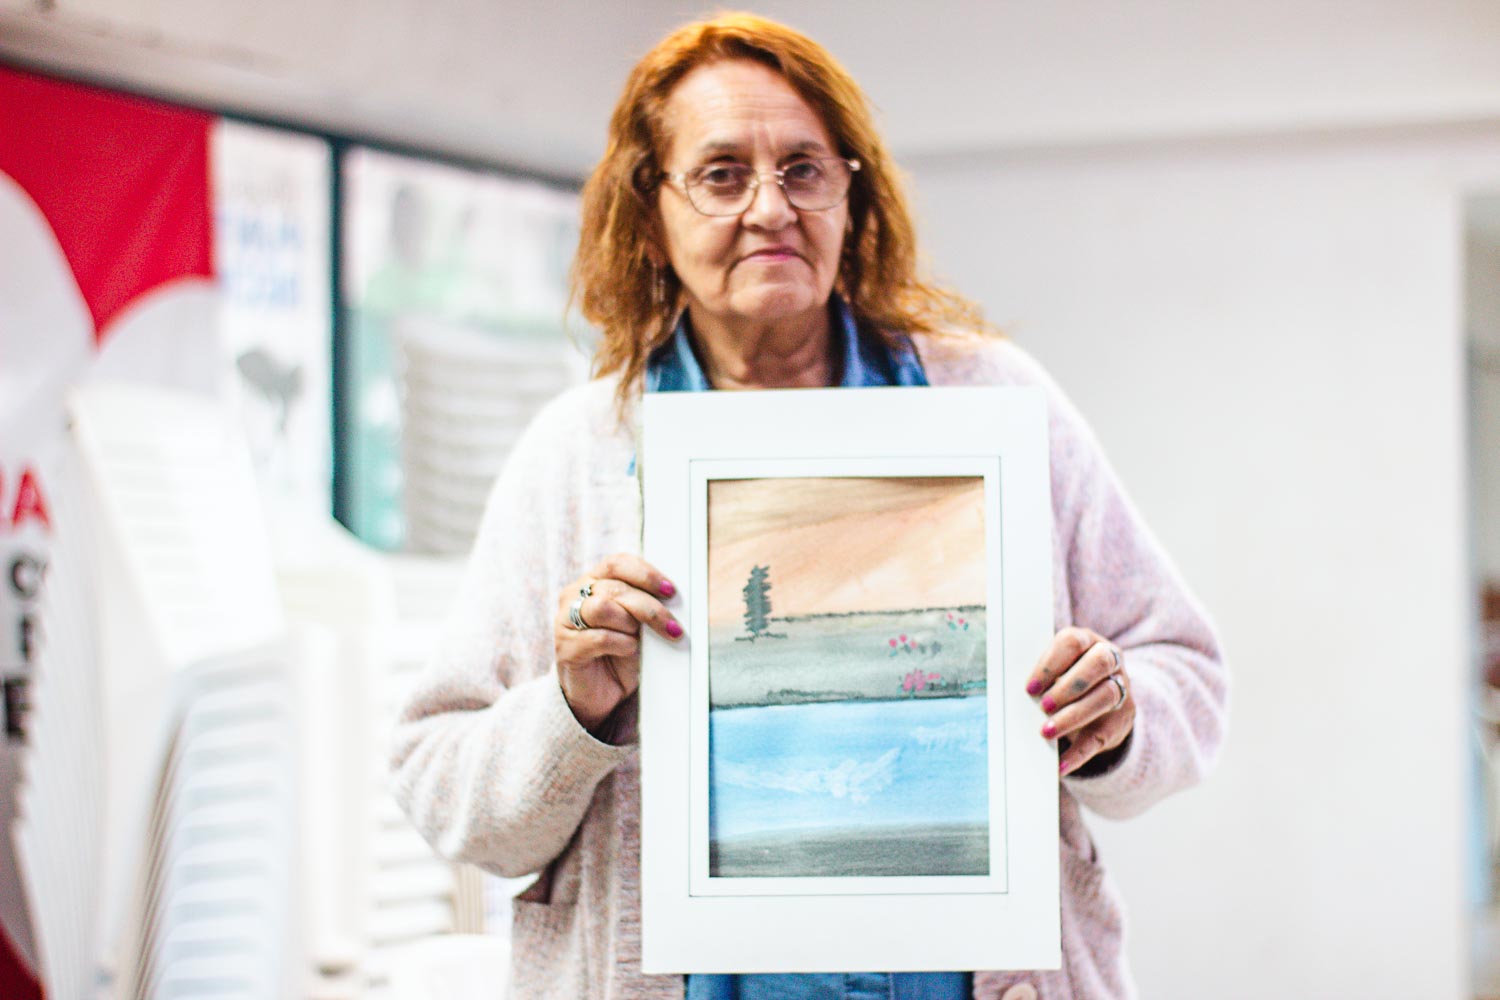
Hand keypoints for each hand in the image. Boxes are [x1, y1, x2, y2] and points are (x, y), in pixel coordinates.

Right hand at [554, 554, 681, 730]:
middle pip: (616, 588)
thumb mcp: (636, 625)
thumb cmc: (619, 654)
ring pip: (604, 608)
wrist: (597, 694)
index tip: (670, 590)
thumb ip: (644, 607)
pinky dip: (622, 644)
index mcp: (593, 582)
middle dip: (650, 608)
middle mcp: (574, 596)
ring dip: (632, 624)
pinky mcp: (565, 647)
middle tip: (673, 627)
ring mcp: (565, 621)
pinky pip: (599, 637)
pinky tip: (629, 651)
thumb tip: (672, 600)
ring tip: (641, 641)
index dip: (645, 574)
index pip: (617, 563)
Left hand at [1026, 627, 1133, 776]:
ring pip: (1104, 697)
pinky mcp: (1119, 722)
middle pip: (1098, 664)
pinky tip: (1059, 765)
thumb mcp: (1057, 668)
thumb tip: (1009, 691)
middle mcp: (1110, 661)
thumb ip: (1041, 674)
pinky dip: (1078, 754)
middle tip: (1044, 705)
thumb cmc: (1067, 677)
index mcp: (1087, 641)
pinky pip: (1101, 738)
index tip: (1030, 687)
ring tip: (1046, 732)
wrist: (1103, 703)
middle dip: (1070, 685)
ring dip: (1073, 716)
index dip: (1050, 664)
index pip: (1072, 642)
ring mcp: (1120, 690)